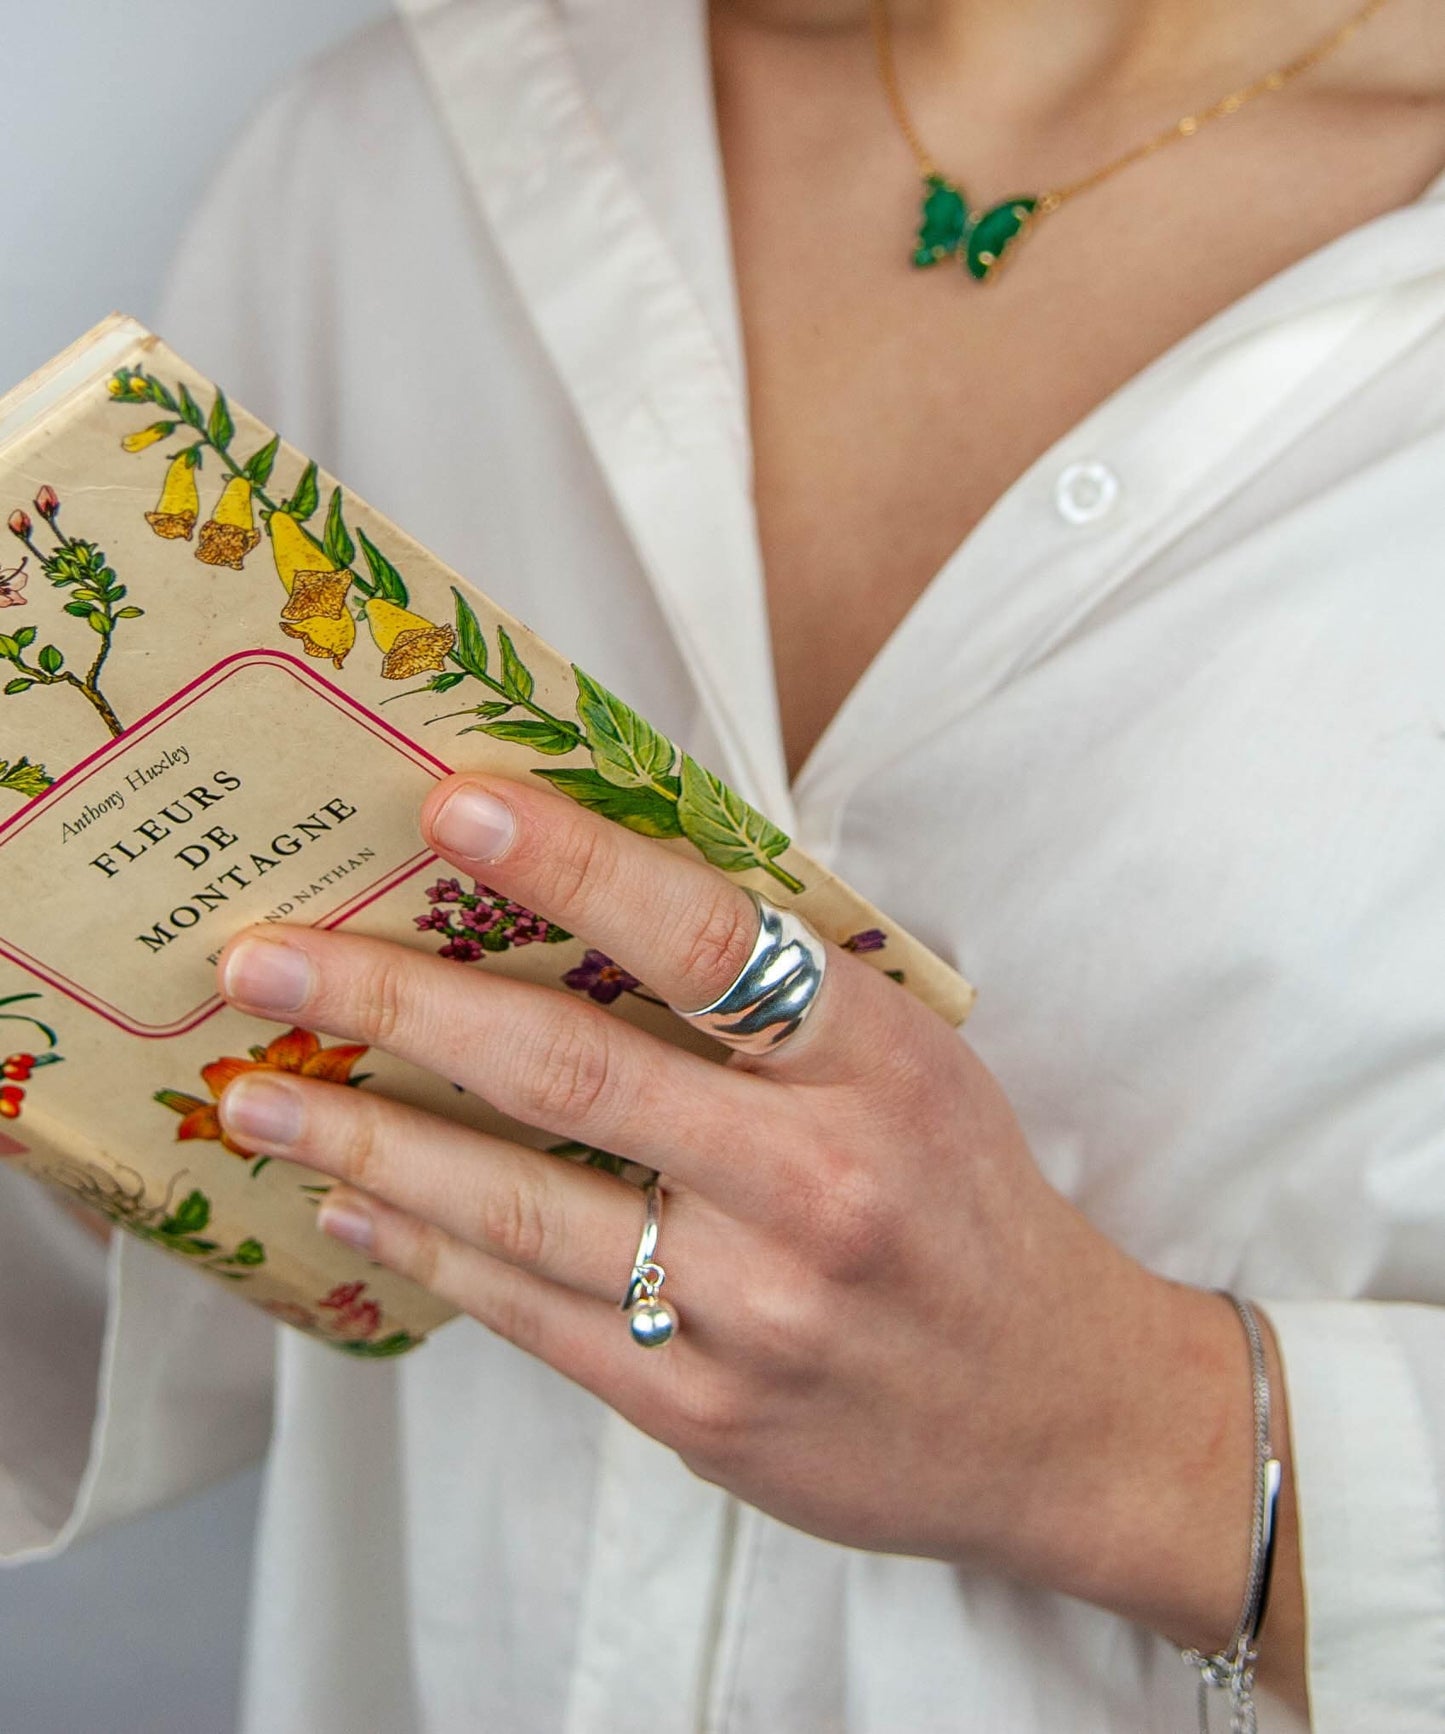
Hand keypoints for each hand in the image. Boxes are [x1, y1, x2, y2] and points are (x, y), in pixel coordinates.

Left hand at [211, 773, 1300, 1689]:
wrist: (1063, 1413)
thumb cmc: (971, 1205)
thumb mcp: (916, 1065)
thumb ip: (779, 994)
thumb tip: (597, 896)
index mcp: (879, 1063)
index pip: (706, 940)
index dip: (571, 863)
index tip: (447, 803)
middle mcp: (817, 1182)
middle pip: (573, 1073)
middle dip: (396, 1004)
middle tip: (264, 962)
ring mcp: (755, 1310)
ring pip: (525, 1208)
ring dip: (371, 1139)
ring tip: (258, 1092)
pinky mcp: (706, 1410)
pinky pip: (537, 1318)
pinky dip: (431, 1250)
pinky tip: (354, 1201)